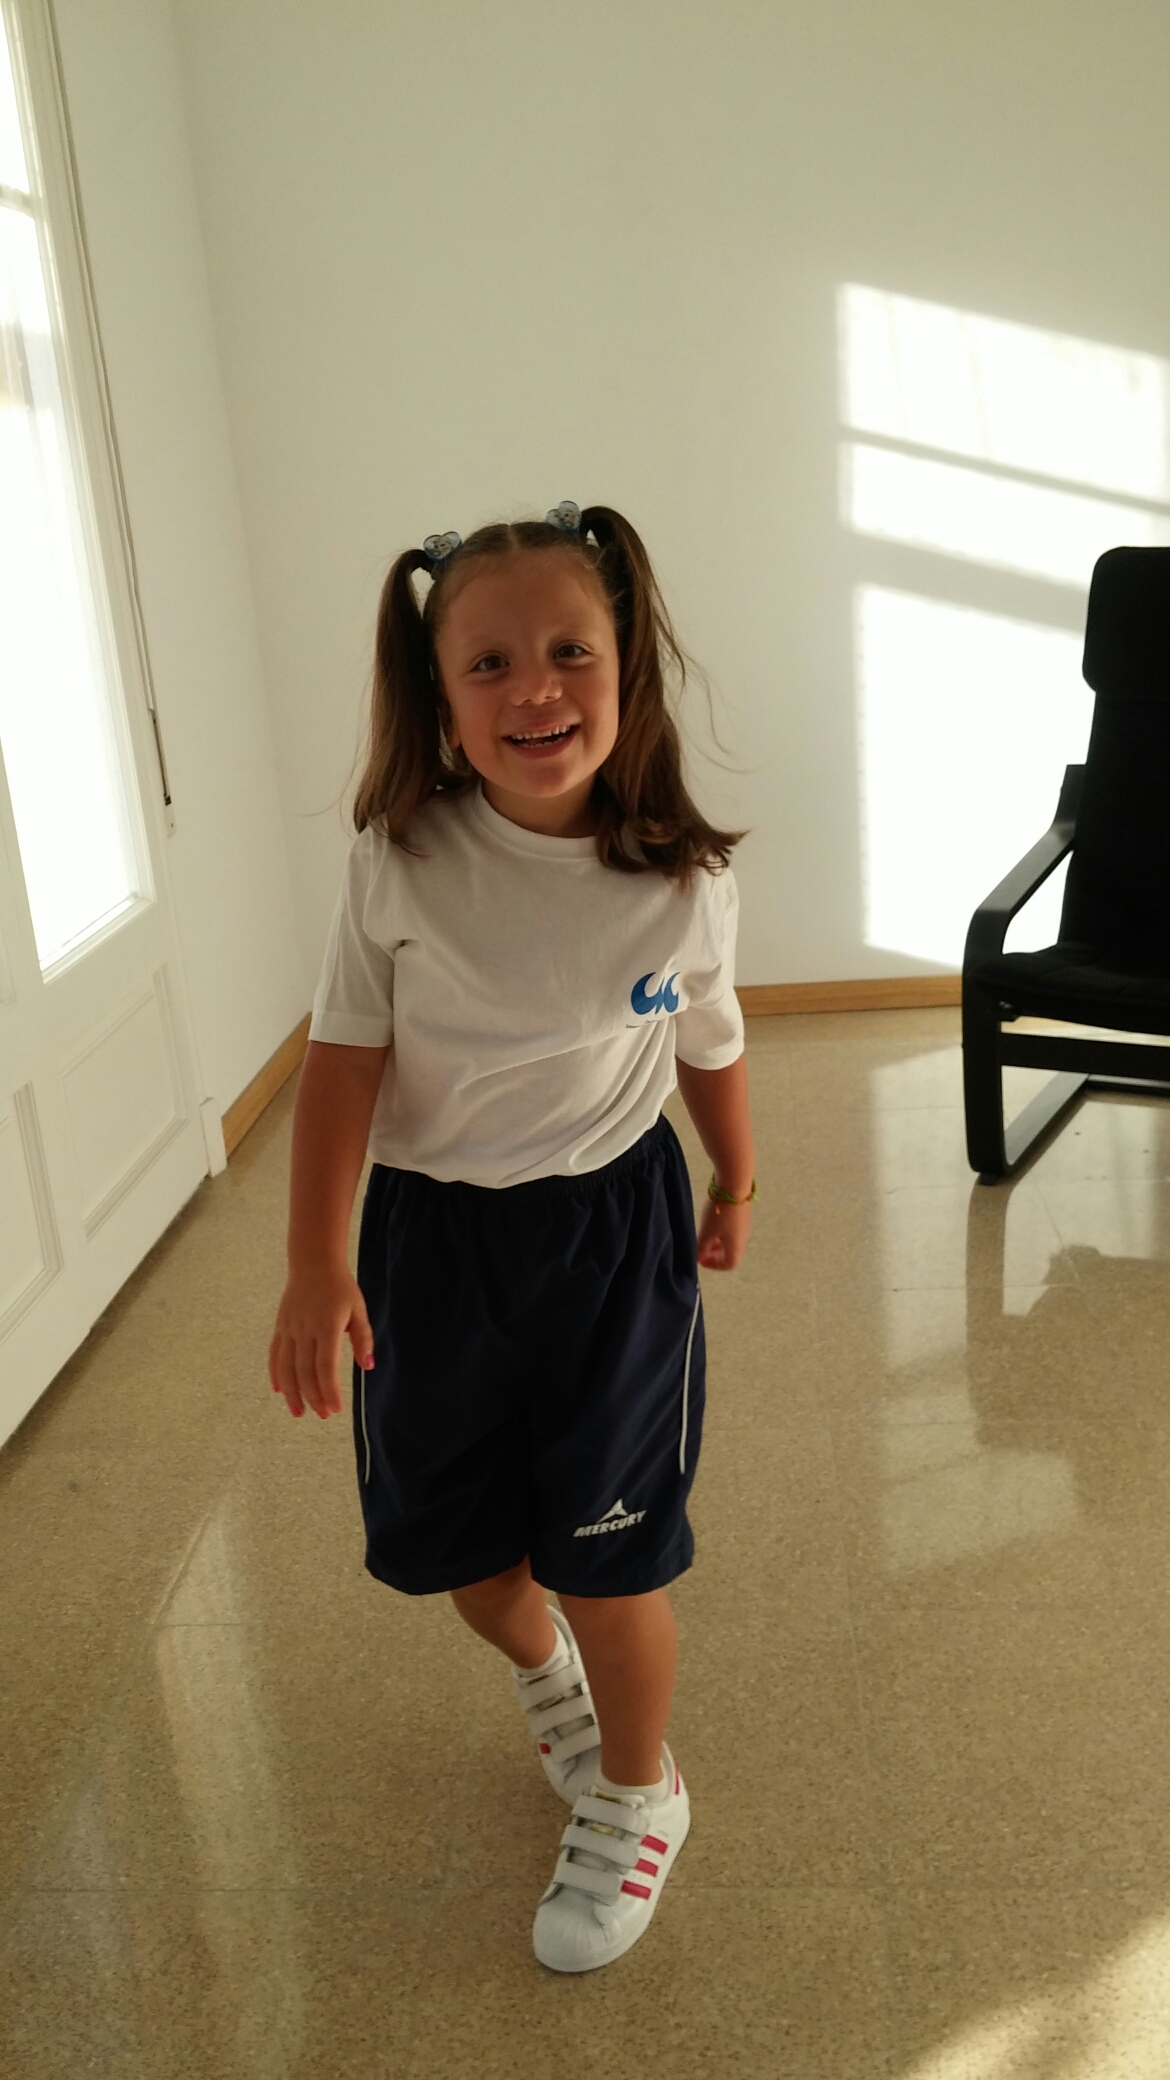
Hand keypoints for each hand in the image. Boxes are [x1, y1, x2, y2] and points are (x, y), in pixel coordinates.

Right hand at [268, 1265, 373, 1419]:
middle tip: (323, 1415)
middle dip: (313, 1396)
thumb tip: (367, 1366)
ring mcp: (289, 1329)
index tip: (336, 1408)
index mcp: (326, 1326)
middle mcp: (304, 1329)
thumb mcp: (358, 1310)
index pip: (326, 1365)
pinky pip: (275, 1354)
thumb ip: (363, 1338)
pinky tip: (279, 1390)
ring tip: (298, 1412)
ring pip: (286, 1366)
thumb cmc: (341, 1288)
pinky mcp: (280, 1327)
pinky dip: (276, 1373)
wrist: (313, 1264)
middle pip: (305, 1370)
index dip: (329, 1389)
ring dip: (292, 1392)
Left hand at [696, 1196, 751, 1270]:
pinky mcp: (743, 1215)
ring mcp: (744, 1226)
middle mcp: (743, 1239)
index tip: (700, 1259)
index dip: (714, 1265)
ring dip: (717, 1242)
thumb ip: (701, 1247)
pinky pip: (732, 1230)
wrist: (734, 1187)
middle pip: (731, 1254)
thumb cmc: (719, 1214)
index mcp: (736, 1248)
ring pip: (731, 1241)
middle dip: (715, 1254)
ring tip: (705, 1235)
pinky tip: (712, 1222)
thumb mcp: (706, 1233)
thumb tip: (698, 1257)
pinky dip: (721, 1232)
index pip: (729, 1265)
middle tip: (701, 1248)